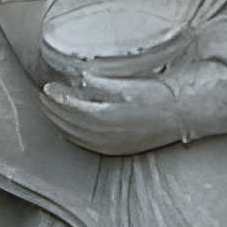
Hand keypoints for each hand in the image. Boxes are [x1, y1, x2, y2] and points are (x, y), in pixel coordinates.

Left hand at [39, 70, 185, 155]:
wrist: (185, 115)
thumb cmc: (161, 94)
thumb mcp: (134, 84)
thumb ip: (106, 82)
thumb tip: (82, 77)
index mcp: (113, 116)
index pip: (75, 108)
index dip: (59, 98)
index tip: (47, 86)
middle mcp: (111, 135)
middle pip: (72, 123)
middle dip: (54, 110)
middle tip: (41, 95)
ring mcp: (114, 145)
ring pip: (77, 135)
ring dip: (60, 122)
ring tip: (48, 107)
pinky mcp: (119, 150)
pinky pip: (87, 144)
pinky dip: (72, 134)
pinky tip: (66, 126)